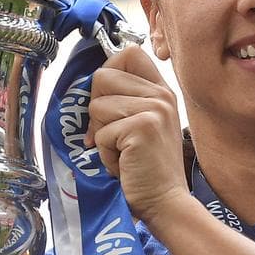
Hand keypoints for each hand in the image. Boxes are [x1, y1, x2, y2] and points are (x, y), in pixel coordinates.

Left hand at [85, 46, 191, 224]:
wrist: (165, 201)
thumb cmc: (147, 168)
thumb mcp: (143, 124)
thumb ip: (125, 100)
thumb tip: (89, 90)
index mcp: (161, 90)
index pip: (129, 53)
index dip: (108, 71)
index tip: (108, 99)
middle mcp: (161, 95)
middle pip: (102, 76)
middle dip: (96, 109)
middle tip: (112, 134)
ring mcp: (153, 110)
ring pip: (96, 107)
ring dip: (100, 135)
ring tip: (122, 151)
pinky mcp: (142, 128)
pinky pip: (100, 134)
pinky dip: (105, 154)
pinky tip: (124, 164)